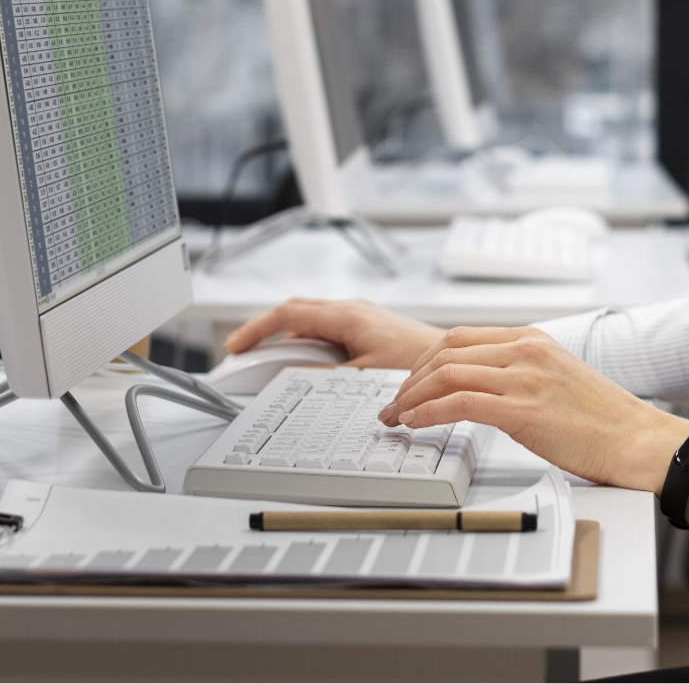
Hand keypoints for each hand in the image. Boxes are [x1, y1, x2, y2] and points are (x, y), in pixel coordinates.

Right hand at [223, 298, 441, 369]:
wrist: (452, 363)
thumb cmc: (416, 365)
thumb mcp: (362, 376)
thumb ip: (325, 375)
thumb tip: (293, 377)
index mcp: (346, 316)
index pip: (289, 313)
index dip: (258, 328)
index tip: (236, 345)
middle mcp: (352, 310)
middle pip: (296, 313)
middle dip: (267, 331)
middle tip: (244, 353)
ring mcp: (361, 317)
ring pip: (312, 321)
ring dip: (289, 340)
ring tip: (270, 364)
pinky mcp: (369, 327)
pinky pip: (328, 329)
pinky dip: (309, 344)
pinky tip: (307, 365)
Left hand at [377, 325, 688, 532]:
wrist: (637, 441)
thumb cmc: (602, 421)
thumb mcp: (556, 378)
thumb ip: (519, 374)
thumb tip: (478, 390)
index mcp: (531, 339)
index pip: (460, 338)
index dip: (426, 361)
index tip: (410, 384)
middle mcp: (524, 350)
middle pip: (446, 351)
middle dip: (411, 378)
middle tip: (394, 402)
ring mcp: (523, 377)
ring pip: (446, 373)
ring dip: (412, 397)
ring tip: (397, 417)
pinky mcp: (522, 408)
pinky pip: (459, 402)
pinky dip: (428, 411)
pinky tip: (416, 423)